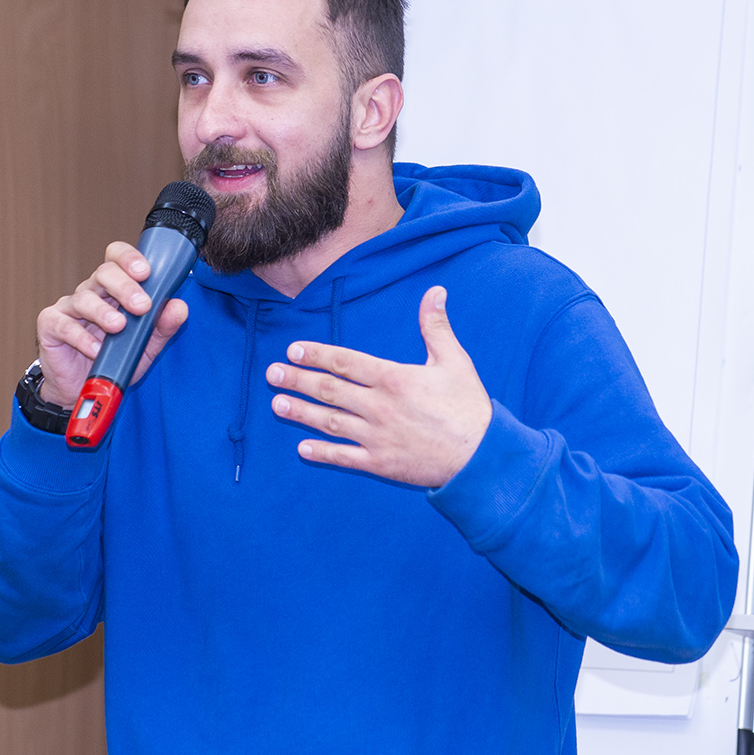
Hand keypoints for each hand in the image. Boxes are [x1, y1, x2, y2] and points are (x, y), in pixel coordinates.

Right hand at [34, 241, 189, 407]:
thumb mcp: (144, 346)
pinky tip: (96, 349)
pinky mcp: (51, 325)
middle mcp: (90, 292)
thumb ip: (162, 327)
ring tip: (118, 327)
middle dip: (124, 286)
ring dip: (103, 312)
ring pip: (84, 298)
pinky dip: (82, 337)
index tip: (146, 272)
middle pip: (103, 273)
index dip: (129, 258)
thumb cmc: (112, 361)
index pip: (117, 258)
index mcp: (112, 290)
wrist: (82, 389)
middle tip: (141, 305)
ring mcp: (68, 307)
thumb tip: (179, 307)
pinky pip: (64, 325)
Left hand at [265, 286, 490, 486]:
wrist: (482, 457)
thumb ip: (436, 327)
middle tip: (271, 374)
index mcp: (394, 379)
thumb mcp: (454, 361)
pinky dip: (322, 453)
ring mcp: (377, 436)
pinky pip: (345, 456)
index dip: (316, 355)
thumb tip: (435, 291)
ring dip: (301, 412)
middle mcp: (379, 406)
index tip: (293, 350)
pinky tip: (302, 448)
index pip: (345, 362)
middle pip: (329, 390)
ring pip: (330, 422)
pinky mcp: (381, 462)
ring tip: (276, 404)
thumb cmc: (469, 407)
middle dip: (297, 380)